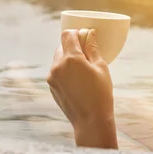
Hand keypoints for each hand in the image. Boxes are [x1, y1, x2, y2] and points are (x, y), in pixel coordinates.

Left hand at [47, 29, 117, 148]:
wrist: (90, 120)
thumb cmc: (100, 94)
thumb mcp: (101, 68)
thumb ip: (92, 48)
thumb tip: (89, 33)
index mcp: (71, 59)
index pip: (67, 35)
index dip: (76, 33)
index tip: (84, 37)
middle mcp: (58, 66)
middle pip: (61, 46)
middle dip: (72, 46)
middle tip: (86, 55)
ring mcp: (52, 77)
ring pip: (58, 59)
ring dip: (68, 59)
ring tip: (83, 70)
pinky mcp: (51, 86)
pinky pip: (56, 72)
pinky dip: (65, 71)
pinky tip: (78, 81)